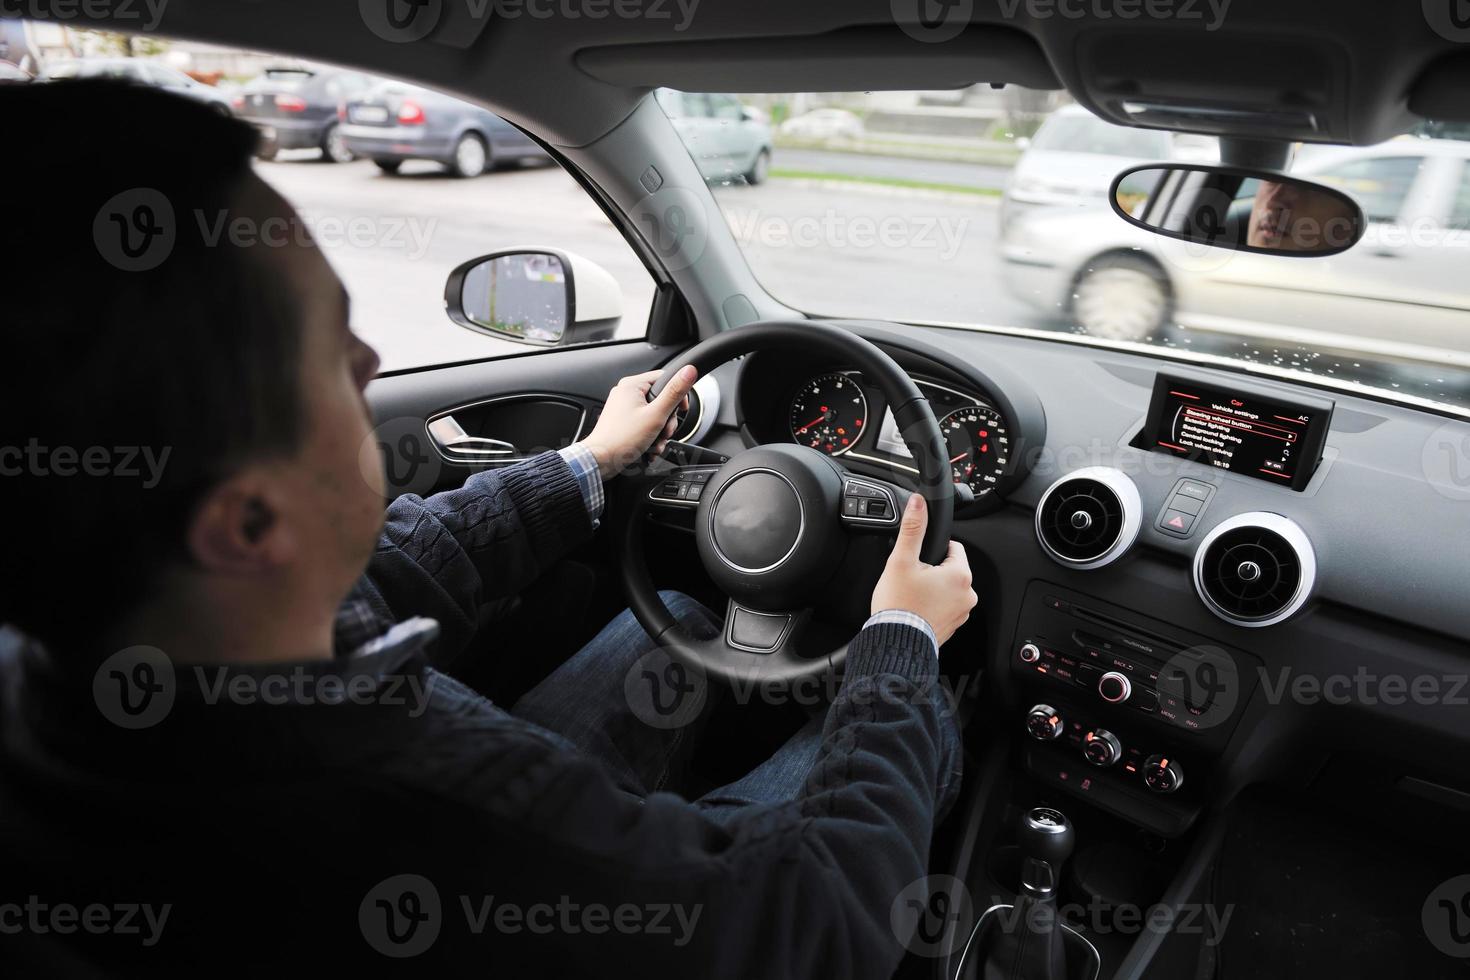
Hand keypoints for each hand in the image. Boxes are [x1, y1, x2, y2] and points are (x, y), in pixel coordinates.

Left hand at [579, 366, 698, 478]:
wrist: (601, 461)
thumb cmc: (622, 439)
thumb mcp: (656, 415)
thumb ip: (674, 393)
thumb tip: (688, 371)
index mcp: (632, 385)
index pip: (665, 378)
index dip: (677, 395)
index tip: (681, 410)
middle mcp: (626, 393)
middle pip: (661, 400)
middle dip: (667, 421)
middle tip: (665, 432)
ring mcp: (623, 408)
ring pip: (654, 415)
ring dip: (660, 432)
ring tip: (655, 443)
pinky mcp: (623, 421)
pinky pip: (644, 424)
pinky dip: (650, 437)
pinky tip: (649, 447)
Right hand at [870, 494, 976, 648]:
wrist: (896, 642)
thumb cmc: (900, 605)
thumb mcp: (902, 560)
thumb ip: (913, 529)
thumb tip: (918, 504)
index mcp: (960, 575)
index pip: (954, 548)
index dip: (933, 550)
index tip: (919, 560)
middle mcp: (967, 594)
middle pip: (951, 569)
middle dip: (933, 571)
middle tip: (912, 579)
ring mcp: (961, 612)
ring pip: (947, 588)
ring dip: (933, 589)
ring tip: (912, 595)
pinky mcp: (952, 626)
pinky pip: (944, 607)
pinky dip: (932, 606)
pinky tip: (916, 608)